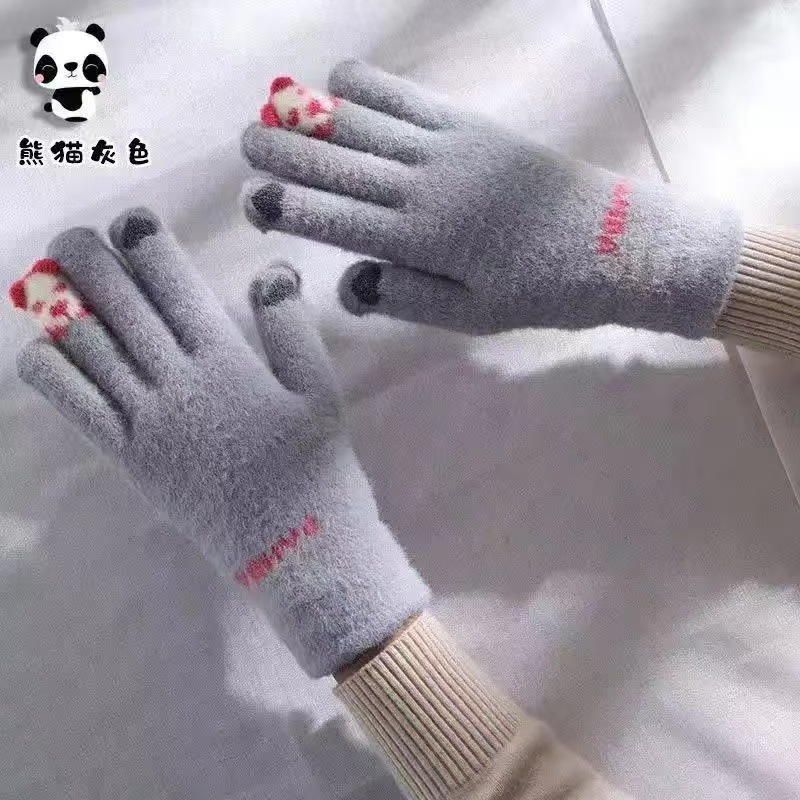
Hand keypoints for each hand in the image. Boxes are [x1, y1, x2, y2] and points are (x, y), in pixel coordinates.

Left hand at [12, 208, 428, 676]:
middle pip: (123, 309)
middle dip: (92, 265)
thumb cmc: (318, 471)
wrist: (298, 550)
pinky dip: (52, 372)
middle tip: (74, 238)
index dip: (149, 247)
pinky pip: (78, 408)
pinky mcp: (132, 460)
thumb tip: (272, 271)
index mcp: (229, 363)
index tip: (131, 219)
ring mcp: (149, 424)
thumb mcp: (322, 394)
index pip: (177, 288)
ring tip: (50, 277)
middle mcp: (180, 385)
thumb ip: (292, 329)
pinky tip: (42, 348)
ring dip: (63, 307)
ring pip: (91, 351)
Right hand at [241, 61, 741, 337]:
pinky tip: (339, 78)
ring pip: (370, 129)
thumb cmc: (541, 290)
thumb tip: (350, 283)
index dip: (294, 210)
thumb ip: (409, 298)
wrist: (614, 243)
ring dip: (317, 117)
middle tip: (245, 142)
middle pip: (345, 168)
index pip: (342, 223)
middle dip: (290, 155)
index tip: (253, 200)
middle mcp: (429, 189)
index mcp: (425, 242)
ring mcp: (452, 151)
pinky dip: (372, 87)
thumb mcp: (474, 315)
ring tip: (275, 106)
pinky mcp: (475, 128)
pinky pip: (413, 101)